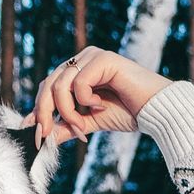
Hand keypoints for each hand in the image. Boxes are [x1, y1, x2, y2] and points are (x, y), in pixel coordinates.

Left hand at [21, 46, 171, 144]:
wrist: (156, 111)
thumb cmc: (127, 113)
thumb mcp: (88, 122)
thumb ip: (65, 126)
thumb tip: (43, 137)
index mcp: (75, 71)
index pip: (46, 88)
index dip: (38, 111)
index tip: (37, 136)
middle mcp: (81, 60)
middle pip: (47, 85)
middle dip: (45, 114)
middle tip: (47, 136)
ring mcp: (91, 56)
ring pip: (60, 86)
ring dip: (67, 112)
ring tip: (82, 127)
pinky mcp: (103, 58)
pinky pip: (79, 82)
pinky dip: (85, 100)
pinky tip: (101, 106)